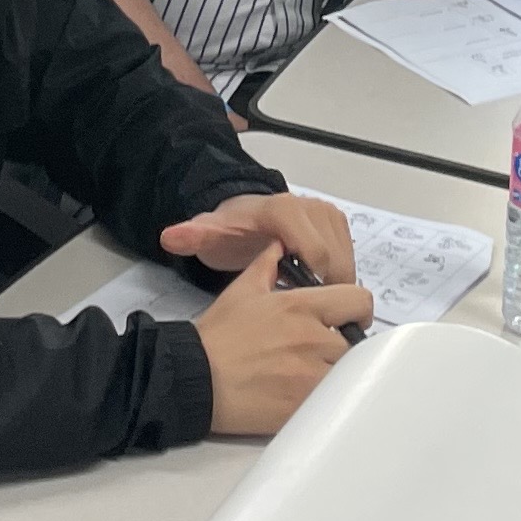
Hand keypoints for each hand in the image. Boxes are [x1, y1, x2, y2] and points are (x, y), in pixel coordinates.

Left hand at [163, 191, 357, 286]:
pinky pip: (349, 259)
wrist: (244, 215)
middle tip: (303, 311)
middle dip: (325, 289)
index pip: (316, 253)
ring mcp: (328, 215)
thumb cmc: (231, 230)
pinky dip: (337, 278)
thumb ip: (194, 237)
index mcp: (285, 210)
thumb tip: (171, 237)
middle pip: (336, 260)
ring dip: (332, 285)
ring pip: (346, 262)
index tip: (301, 305)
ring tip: (307, 303)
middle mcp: (313, 208)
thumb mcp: (211, 235)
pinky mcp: (338, 225)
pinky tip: (316, 292)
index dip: (314, 283)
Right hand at [194, 249, 369, 435]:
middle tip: (324, 351)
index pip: (359, 300)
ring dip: (335, 372)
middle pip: (356, 342)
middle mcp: (312, 338)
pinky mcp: (303, 406)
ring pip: (347, 373)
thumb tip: (278, 246)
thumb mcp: (242, 290)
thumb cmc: (217, 337)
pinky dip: (323, 398)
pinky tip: (303, 394)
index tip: (347, 317)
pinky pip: (330, 400)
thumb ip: (267, 265)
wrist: (195, 378)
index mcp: (301, 306)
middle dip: (343, 345)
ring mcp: (310, 375)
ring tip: (312, 374)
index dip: (357, 308)